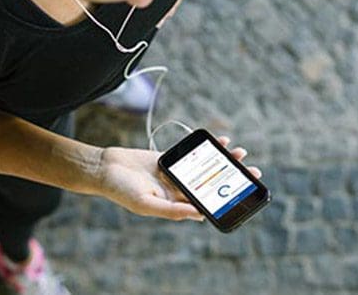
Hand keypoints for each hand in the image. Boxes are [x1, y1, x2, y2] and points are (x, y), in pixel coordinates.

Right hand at [96, 136, 261, 221]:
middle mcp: (178, 191)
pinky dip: (207, 148)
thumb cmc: (121, 190)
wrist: (105, 168)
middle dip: (231, 177)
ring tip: (241, 154)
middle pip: (210, 184)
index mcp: (174, 205)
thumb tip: (199, 215)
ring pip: (205, 168)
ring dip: (223, 161)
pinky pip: (193, 154)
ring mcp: (175, 174)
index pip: (205, 203)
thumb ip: (171, 210)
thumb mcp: (145, 204)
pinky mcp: (170, 159)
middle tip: (253, 171)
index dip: (224, 199)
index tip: (242, 194)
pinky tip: (221, 142)